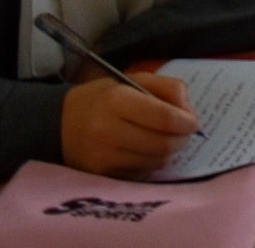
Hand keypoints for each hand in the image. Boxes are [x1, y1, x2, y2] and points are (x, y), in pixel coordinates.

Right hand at [60, 74, 198, 177]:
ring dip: (169, 152)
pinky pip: (142, 172)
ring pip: (156, 161)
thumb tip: (188, 113)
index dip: (186, 122)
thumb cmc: (103, 98)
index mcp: (116, 101)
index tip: (193, 121)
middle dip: (182, 139)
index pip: (164, 118)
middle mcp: (107, 131)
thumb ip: (168, 88)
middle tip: (184, 132)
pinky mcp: (102, 175)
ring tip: (165, 139)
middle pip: (163, 144)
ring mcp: (103, 158)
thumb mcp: (133, 80)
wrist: (60, 124)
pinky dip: (152, 162)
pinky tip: (146, 150)